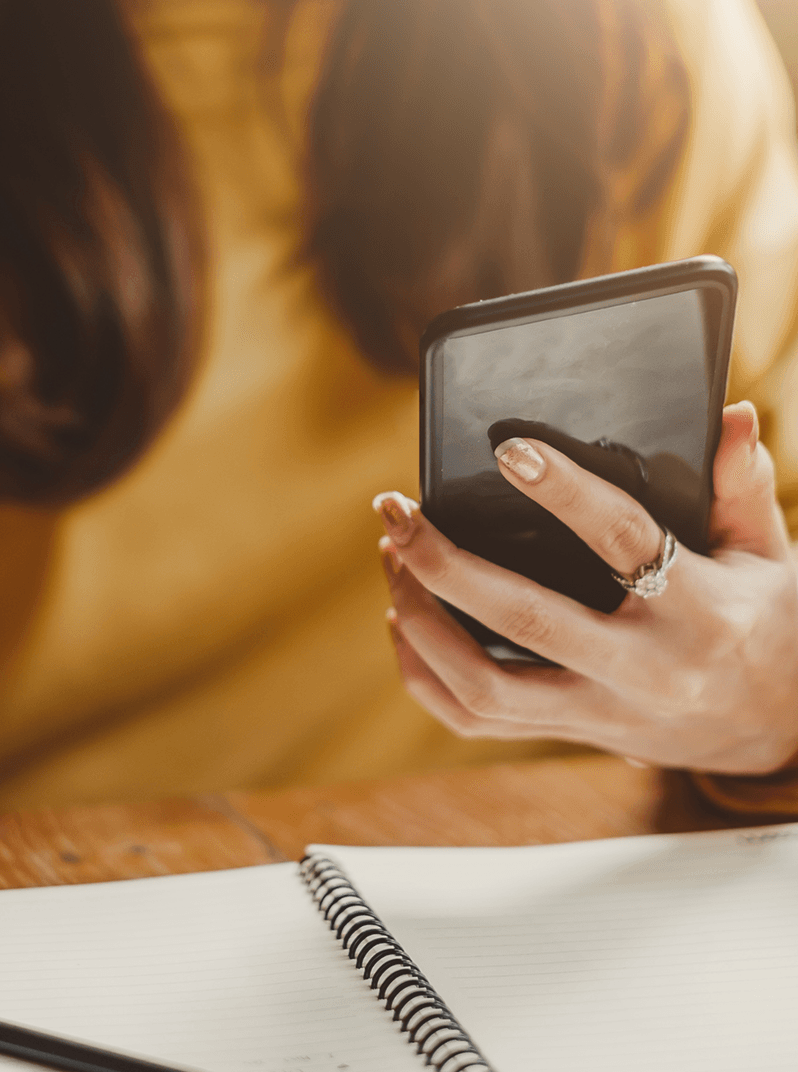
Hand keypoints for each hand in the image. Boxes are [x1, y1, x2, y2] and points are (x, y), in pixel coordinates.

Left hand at [374, 401, 797, 774]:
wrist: (787, 734)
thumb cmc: (772, 627)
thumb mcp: (771, 556)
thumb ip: (743, 487)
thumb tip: (731, 415)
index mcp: (701, 612)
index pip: (623, 541)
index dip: (563, 492)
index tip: (508, 450)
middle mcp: (644, 671)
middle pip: (523, 619)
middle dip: (443, 562)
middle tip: (395, 510)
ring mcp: (602, 713)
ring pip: (483, 686)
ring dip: (420, 621)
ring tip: (392, 558)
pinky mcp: (572, 735)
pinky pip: (476, 721)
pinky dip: (425, 675)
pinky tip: (402, 623)